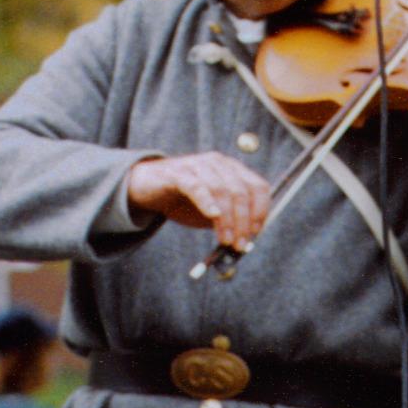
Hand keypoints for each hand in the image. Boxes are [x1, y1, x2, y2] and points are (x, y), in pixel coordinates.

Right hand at [127, 152, 270, 251]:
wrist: (147, 187)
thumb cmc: (183, 200)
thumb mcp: (211, 212)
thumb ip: (229, 222)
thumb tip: (245, 241)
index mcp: (232, 170)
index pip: (258, 187)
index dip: (261, 211)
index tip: (254, 233)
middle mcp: (218, 163)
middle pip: (241, 191)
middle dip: (243, 221)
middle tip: (240, 244)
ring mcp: (197, 165)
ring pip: (221, 190)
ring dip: (227, 220)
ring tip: (225, 240)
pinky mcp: (177, 173)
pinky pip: (196, 186)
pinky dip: (207, 201)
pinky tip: (212, 215)